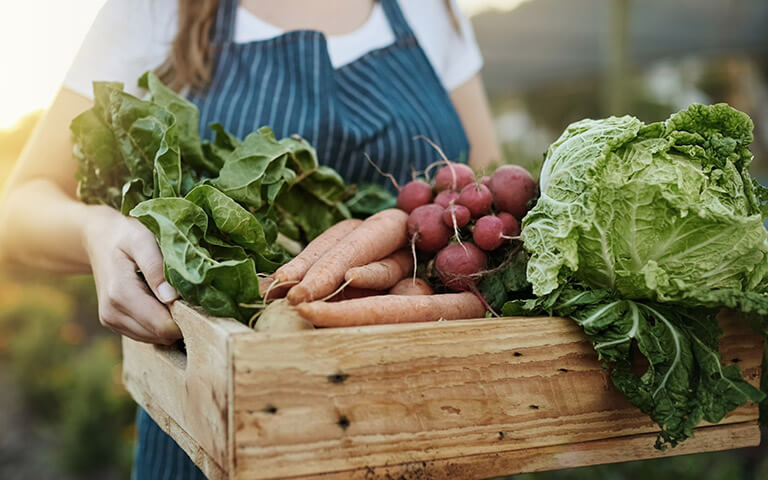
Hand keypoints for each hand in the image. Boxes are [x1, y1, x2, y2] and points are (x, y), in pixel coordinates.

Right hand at [82, 205, 181, 344]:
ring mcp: (111, 321)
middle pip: (160, 335)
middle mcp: (112, 313)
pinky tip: (161, 301)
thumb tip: (172, 297)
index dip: (185, 318)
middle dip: (180, 321)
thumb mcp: (142, 240)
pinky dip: (158, 323)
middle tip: (191, 297)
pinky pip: (145, 334)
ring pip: (154, 338)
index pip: (161, 326)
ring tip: (174, 296)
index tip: (198, 301)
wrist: (99, 239)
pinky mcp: (114, 324)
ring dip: (169, 323)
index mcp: (121, 294)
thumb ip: (156, 268)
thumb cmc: (125, 235)